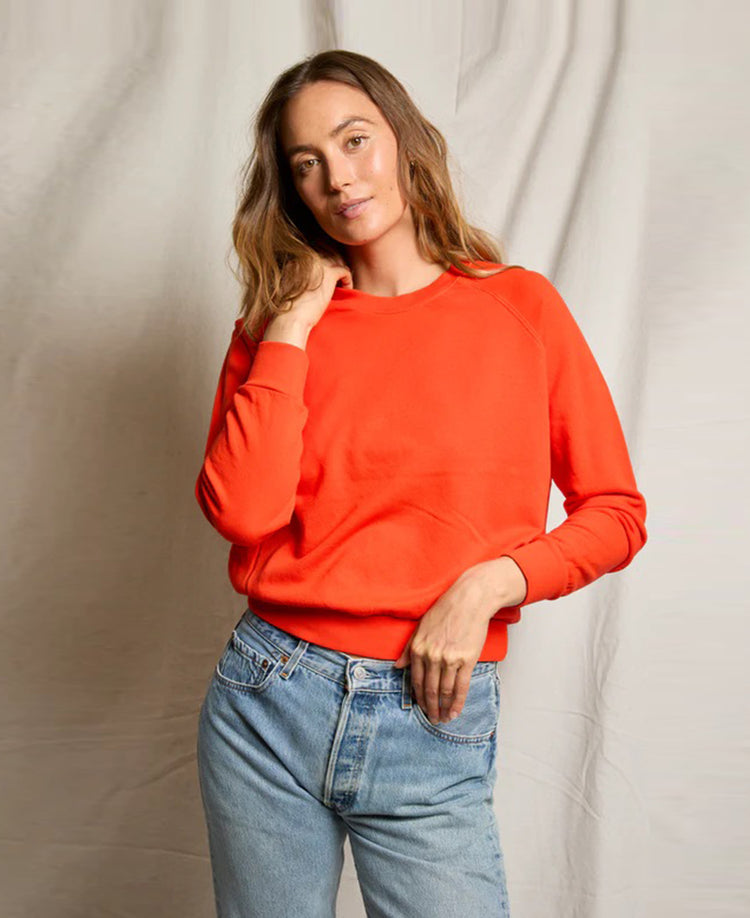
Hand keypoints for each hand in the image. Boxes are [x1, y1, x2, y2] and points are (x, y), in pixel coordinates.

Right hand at [281, 252, 352, 327]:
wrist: (291, 318)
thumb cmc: (290, 312)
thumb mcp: (293, 292)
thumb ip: (303, 284)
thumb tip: (315, 287)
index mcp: (294, 262)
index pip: (315, 263)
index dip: (323, 274)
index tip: (325, 286)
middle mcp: (307, 260)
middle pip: (327, 261)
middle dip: (332, 273)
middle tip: (336, 287)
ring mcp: (319, 265)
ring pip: (336, 265)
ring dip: (340, 276)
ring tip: (341, 289)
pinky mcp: (329, 274)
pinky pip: (344, 271)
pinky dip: (348, 280)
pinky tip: (346, 290)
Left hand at [393, 557, 525, 724]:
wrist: (469, 600)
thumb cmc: (446, 610)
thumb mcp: (421, 627)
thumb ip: (409, 649)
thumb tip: (397, 666)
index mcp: (418, 648)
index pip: (416, 680)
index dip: (418, 697)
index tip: (421, 707)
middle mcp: (432, 656)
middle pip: (429, 689)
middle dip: (430, 707)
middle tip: (432, 719)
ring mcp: (449, 659)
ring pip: (444, 691)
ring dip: (443, 708)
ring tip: (443, 718)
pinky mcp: (466, 660)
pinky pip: (461, 687)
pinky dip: (457, 702)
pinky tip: (455, 712)